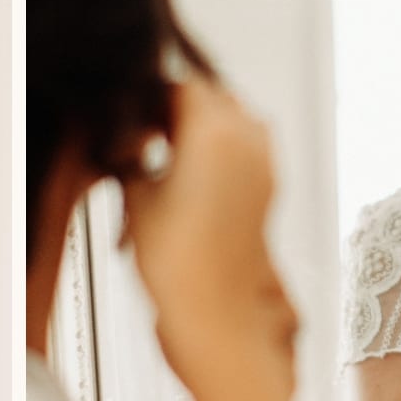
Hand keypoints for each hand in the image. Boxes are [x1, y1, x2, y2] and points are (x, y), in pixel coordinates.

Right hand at [121, 79, 298, 392]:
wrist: (215, 314)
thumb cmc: (178, 263)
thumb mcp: (138, 199)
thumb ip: (133, 157)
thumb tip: (129, 144)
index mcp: (214, 131)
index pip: (182, 86)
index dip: (153, 96)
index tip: (135, 110)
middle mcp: (248, 140)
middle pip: (214, 99)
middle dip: (182, 107)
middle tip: (148, 125)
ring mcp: (265, 164)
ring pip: (235, 121)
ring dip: (206, 126)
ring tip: (169, 148)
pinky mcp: (271, 189)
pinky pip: (249, 148)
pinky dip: (224, 150)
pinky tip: (194, 173)